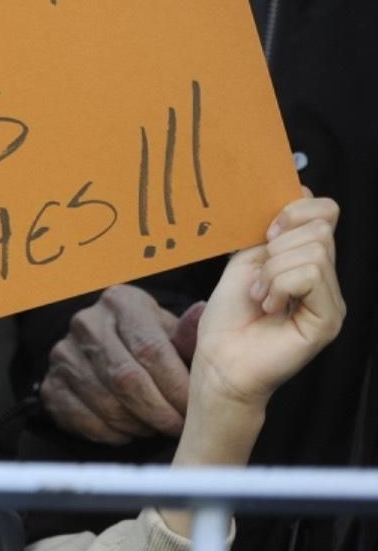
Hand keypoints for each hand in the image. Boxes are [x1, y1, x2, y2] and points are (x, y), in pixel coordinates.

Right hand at [40, 286, 201, 444]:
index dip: (176, 386)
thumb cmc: (150, 344)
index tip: (195, 409)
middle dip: (158, 411)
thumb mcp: (173, 334)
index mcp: (121, 303)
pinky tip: (128, 431)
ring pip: (105, 402)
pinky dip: (109, 432)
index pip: (150, 349)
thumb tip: (202, 313)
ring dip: (136, 424)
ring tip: (156, 428)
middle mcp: (86, 323)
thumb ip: (189, 334)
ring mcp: (63, 354)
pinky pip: (80, 418)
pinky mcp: (50, 385)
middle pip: (125, 379)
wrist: (108, 351)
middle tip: (179, 427)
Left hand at [187, 194, 343, 419]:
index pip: (324, 210)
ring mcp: (332, 299)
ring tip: (260, 297)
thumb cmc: (228, 318)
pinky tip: (268, 307)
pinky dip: (278, 285)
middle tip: (258, 279)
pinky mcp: (329, 319)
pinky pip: (309, 275)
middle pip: (319, 227)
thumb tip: (297, 188)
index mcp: (308, 260)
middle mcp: (326, 279)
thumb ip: (269, 231)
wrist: (219, 363)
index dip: (293, 210)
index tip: (263, 234)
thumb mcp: (245, 261)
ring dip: (272, 272)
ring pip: (313, 250)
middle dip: (276, 247)